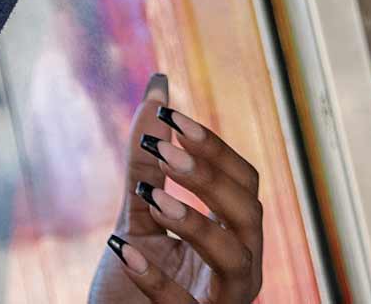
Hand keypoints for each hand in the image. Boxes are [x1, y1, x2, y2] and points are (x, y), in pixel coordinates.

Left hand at [90, 75, 263, 303]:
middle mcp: (241, 267)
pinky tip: (121, 248)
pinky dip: (156, 278)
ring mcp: (224, 302)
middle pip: (249, 211)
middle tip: (163, 149)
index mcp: (235, 234)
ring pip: (235, 257)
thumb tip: (157, 88)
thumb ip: (148, 160)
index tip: (173, 116)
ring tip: (153, 197)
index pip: (245, 181)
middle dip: (209, 177)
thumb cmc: (134, 282)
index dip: (213, 147)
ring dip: (196, 222)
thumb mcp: (139, 213)